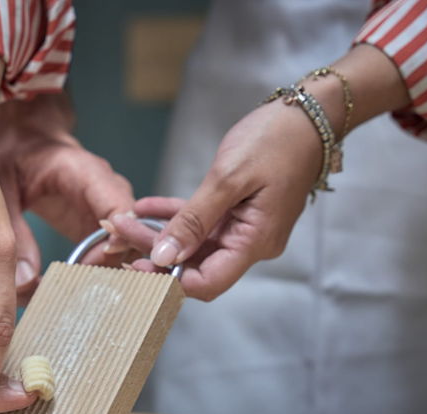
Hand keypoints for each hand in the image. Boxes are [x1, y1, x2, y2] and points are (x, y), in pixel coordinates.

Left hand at [0, 94, 135, 301]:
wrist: (22, 140)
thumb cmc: (14, 153)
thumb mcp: (3, 187)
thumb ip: (15, 232)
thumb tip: (27, 283)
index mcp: (87, 173)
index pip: (120, 206)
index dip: (118, 238)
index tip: (96, 266)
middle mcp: (107, 193)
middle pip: (133, 233)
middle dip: (119, 266)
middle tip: (88, 293)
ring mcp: (107, 213)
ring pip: (127, 249)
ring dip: (109, 276)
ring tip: (78, 298)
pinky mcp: (98, 230)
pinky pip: (112, 255)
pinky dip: (98, 275)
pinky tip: (76, 293)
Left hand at [108, 43, 412, 300]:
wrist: (308, 116)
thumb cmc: (276, 140)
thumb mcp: (228, 178)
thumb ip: (193, 221)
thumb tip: (163, 258)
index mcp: (254, 242)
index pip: (207, 283)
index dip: (169, 279)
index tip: (136, 262)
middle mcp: (250, 244)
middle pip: (195, 264)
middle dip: (154, 253)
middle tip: (118, 234)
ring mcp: (243, 231)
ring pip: (193, 245)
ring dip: (158, 234)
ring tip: (124, 220)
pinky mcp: (237, 215)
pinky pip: (201, 224)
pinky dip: (174, 216)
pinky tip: (145, 208)